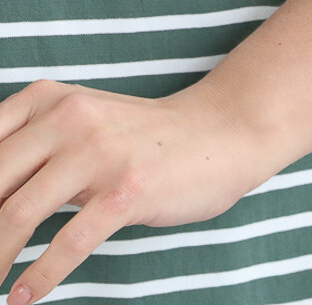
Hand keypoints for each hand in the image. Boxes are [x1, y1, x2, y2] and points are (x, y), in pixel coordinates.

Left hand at [0, 77, 266, 304]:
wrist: (219, 132)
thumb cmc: (143, 138)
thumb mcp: (82, 123)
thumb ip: (33, 148)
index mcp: (51, 98)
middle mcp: (70, 117)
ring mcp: (100, 153)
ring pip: (17, 214)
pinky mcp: (126, 191)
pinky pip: (68, 242)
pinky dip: (40, 277)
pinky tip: (23, 297)